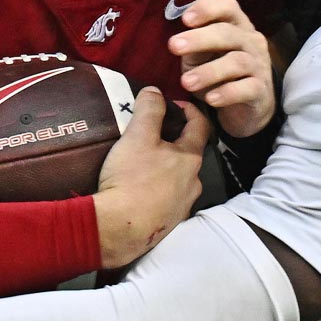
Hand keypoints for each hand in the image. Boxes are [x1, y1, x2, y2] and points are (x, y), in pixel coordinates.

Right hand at [93, 87, 207, 267]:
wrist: (120, 230)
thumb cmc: (131, 178)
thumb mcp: (137, 136)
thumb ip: (149, 109)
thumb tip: (155, 90)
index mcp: (190, 158)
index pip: (201, 125)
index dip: (189, 109)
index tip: (173, 103)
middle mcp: (194, 182)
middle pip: (189, 153)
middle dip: (174, 140)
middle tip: (152, 133)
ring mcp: (183, 205)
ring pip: (179, 178)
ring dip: (166, 166)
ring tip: (143, 162)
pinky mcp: (170, 223)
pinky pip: (168, 199)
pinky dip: (158, 189)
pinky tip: (140, 189)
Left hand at [169, 0, 275, 137]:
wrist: (245, 108)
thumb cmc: (220, 75)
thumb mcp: (201, 57)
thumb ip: (192, 46)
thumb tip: (177, 41)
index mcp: (236, 25)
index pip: (227, 5)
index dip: (207, 8)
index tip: (185, 19)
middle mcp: (250, 41)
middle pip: (228, 32)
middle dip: (199, 38)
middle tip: (174, 47)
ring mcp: (258, 65)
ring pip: (237, 61)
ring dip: (209, 71)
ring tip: (186, 82)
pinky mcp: (261, 90)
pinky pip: (247, 88)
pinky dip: (227, 93)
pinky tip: (211, 99)